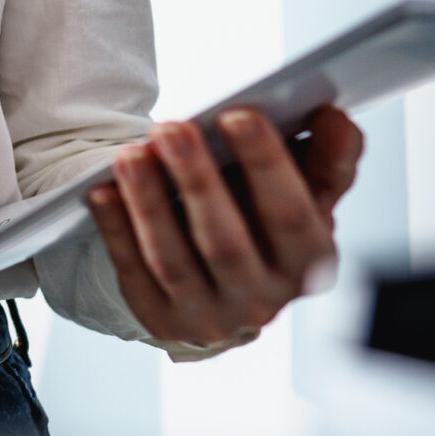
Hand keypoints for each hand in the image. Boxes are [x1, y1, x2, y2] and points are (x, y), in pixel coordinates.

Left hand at [88, 106, 363, 350]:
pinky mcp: (162, 320)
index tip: (238, 114)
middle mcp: (263, 299)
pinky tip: (100, 192)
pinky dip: (116, 230)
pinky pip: (133, 274)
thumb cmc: (264, 221)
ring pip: (173, 260)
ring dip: (148, 204)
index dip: (267, 165)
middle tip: (172, 128)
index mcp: (309, 263)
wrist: (227, 286)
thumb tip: (334, 118)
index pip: (293, 216)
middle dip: (198, 181)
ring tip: (130, 155)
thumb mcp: (304, 192)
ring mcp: (210, 316)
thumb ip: (326, 156)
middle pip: (226, 242)